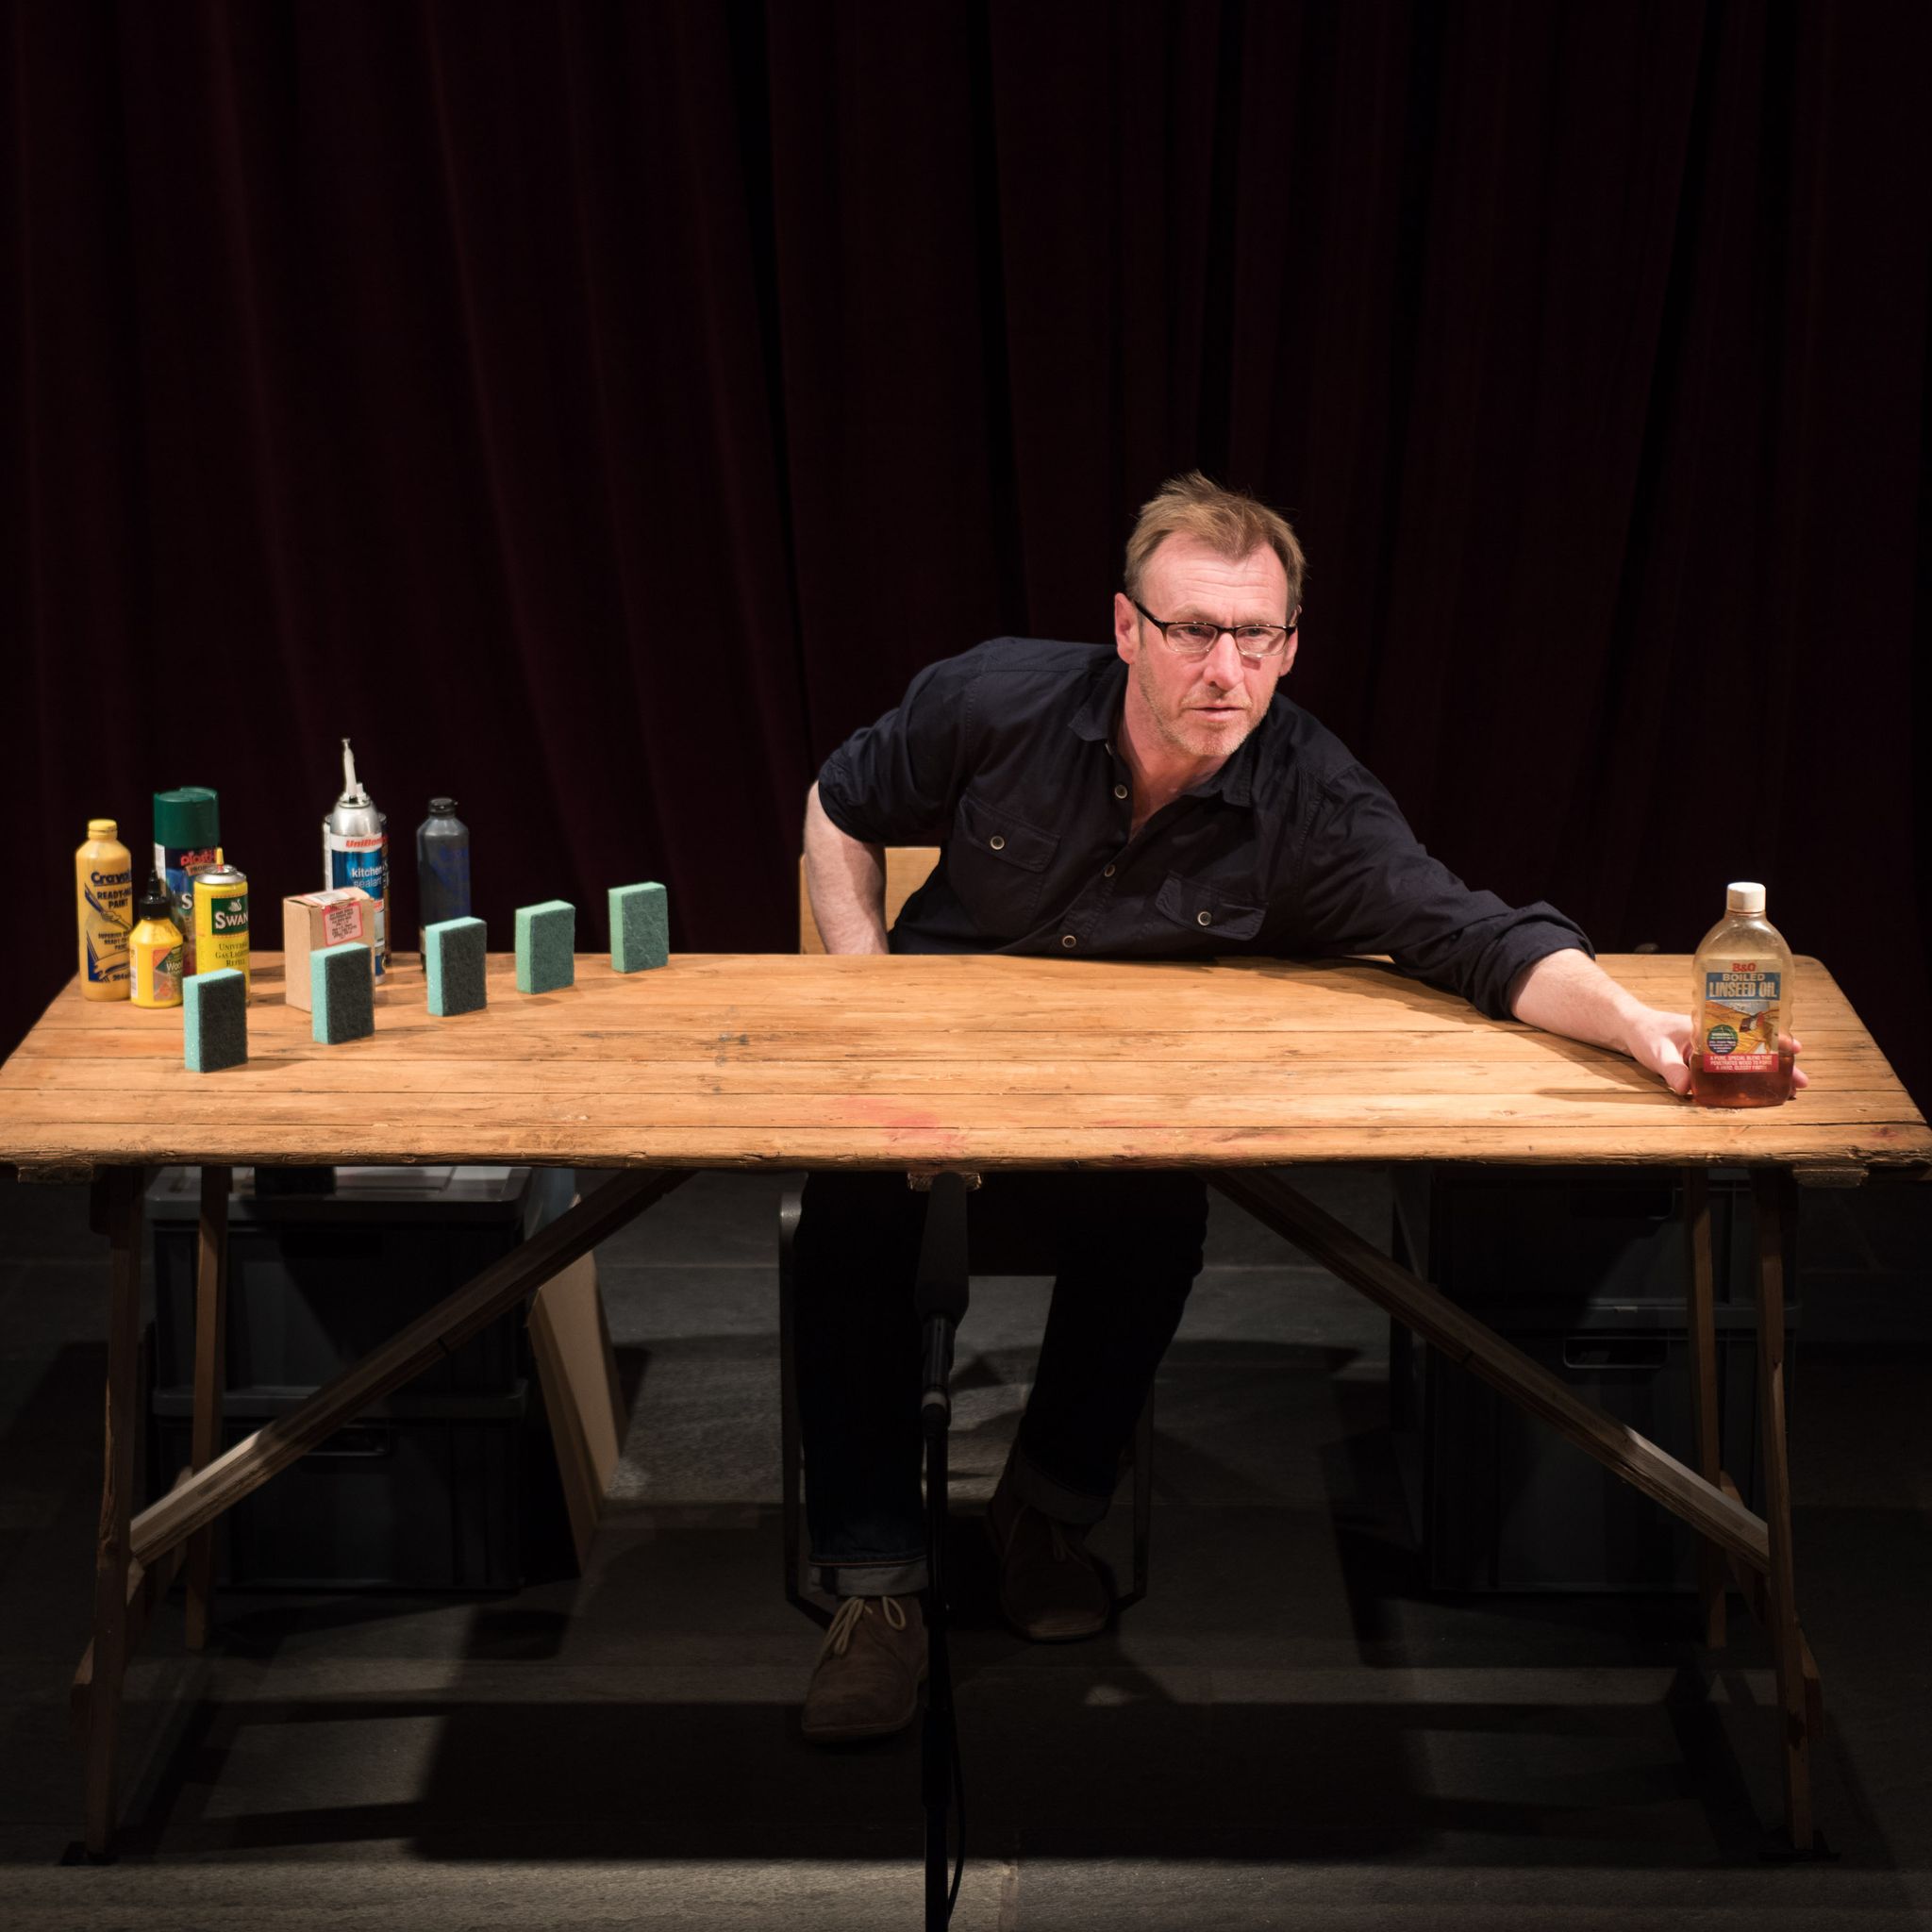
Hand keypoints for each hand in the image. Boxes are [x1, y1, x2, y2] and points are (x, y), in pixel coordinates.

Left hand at [1625, 1008, 1806, 1096]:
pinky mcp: (1706, 1062)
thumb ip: (1672, 1070)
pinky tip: (1760, 1092)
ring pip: (1747, 1062)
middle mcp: (1718, 1037)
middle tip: (1802, 1082)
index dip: (1775, 1039)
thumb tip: (1687, 1090)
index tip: (1796, 1047)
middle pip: (1756, 1050)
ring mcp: (1714, 1050)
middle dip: (1780, 1065)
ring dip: (1768, 1074)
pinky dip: (1748, 1079)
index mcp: (1712, 1027)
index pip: (1750, 1031)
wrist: (1631, 1030)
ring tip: (1790, 1091)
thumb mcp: (1657, 1052)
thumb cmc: (1645, 1034)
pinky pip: (1731, 1071)